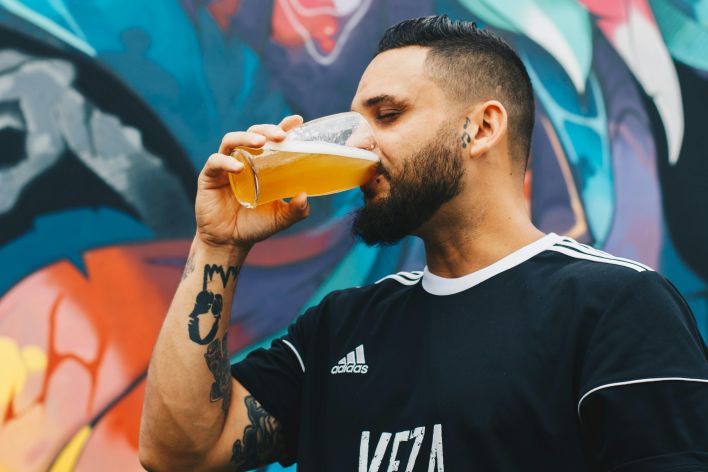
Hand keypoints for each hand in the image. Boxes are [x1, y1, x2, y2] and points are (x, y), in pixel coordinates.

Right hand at [195, 115, 308, 248]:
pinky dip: (226, 161)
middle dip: (266, 129)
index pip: (272, 139)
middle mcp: (243, 160)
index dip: (283, 127)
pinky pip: (215, 162)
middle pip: (252, 134)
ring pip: (231, 140)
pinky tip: (238, 168)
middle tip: (280, 135)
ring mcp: (225, 166)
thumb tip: (305, 196)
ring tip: (260, 143)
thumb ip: (295, 210)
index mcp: (261, 164)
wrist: (230, 242)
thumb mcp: (280, 218)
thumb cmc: (255, 226)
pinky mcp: (209, 176)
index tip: (296, 121)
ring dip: (246, 138)